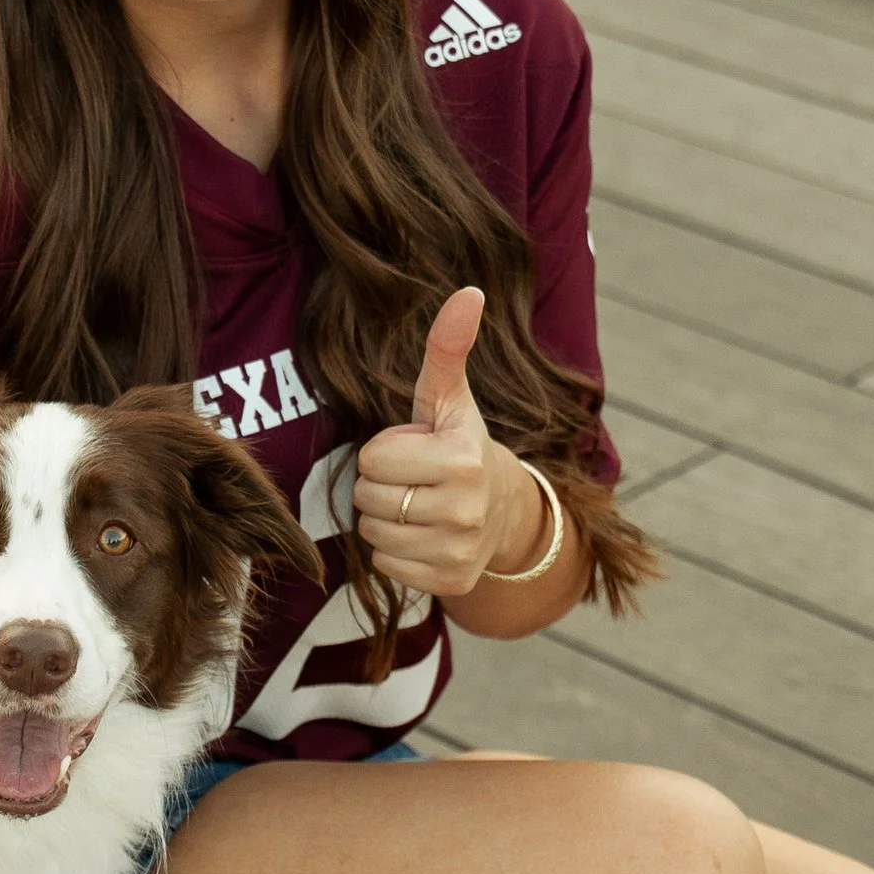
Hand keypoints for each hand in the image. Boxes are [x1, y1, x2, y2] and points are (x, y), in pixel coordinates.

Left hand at [352, 287, 542, 599]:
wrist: (505, 512)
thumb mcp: (450, 399)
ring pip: (372, 532)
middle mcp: (466, 509)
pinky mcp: (450, 582)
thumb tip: (469, 291)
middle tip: (414, 478)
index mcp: (463, 457)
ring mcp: (459, 550)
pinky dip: (394, 551)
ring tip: (418, 505)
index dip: (385, 449)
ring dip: (385, 517)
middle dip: (381, 483)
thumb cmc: (460, 446)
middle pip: (368, 496)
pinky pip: (386, 564)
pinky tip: (423, 534)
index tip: (415, 449)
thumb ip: (447, 348)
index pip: (373, 456)